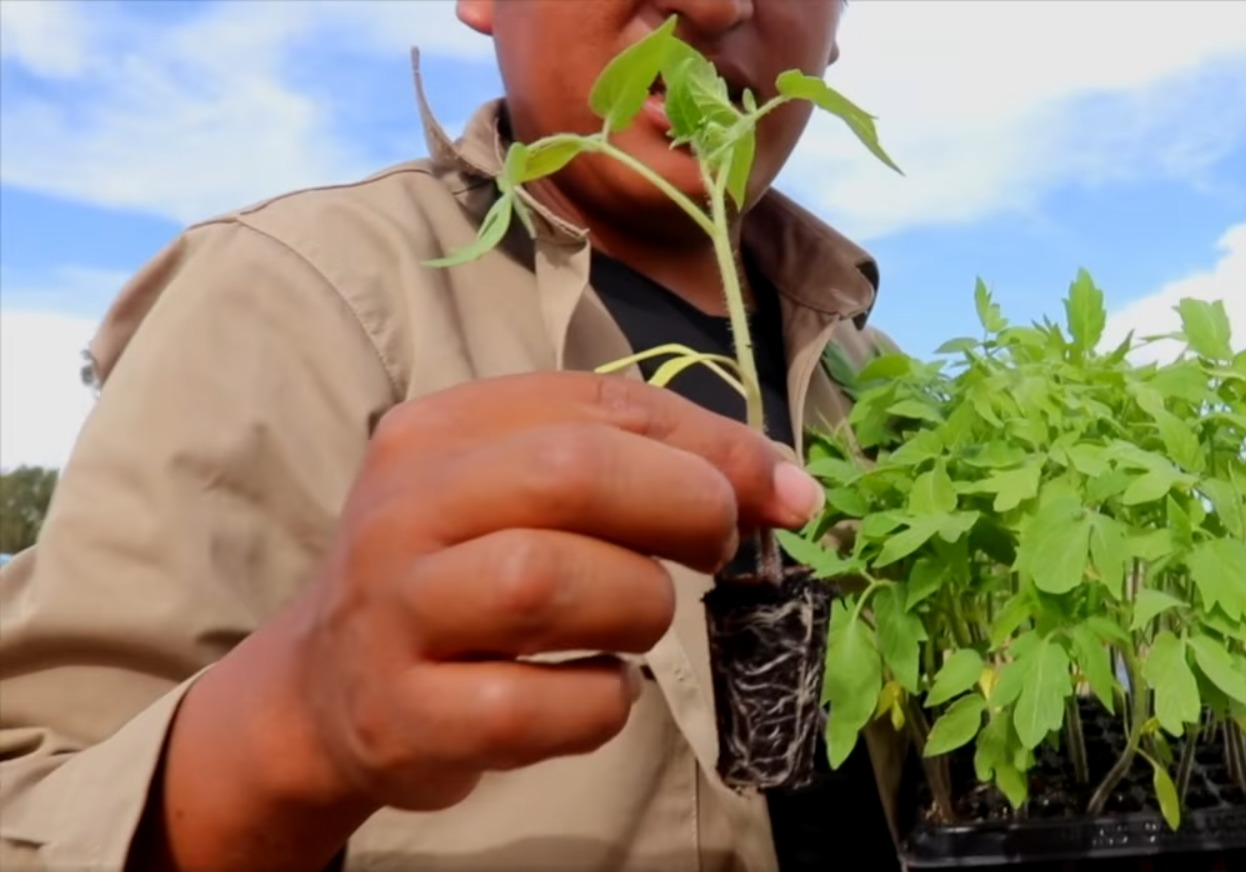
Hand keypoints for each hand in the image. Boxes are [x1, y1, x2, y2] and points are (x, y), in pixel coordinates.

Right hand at [287, 372, 823, 811]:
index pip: (600, 403)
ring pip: (547, 584)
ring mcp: (396, 615)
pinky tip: (597, 689)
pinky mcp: (406, 716)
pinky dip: (600, 702)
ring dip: (638, 607)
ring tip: (636, 622)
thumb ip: (647, 465)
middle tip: (716, 550)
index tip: (779, 493)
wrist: (324, 687)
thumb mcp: (524, 490)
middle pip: (570, 475)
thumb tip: (791, 490)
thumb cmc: (458, 571)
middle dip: (681, 508)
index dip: (713, 444)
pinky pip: (536, 706)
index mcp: (440, 430)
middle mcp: (405, 510)